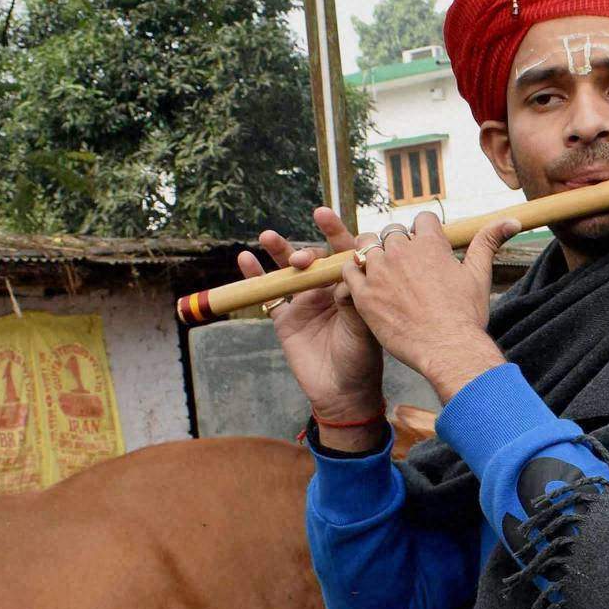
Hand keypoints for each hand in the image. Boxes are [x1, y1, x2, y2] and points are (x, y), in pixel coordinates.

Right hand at [237, 207, 384, 448]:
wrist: (342, 392)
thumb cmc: (361, 359)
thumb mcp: (362, 329)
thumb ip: (352, 302)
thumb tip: (346, 273)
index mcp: (350, 287)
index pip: (342, 252)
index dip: (334, 232)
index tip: (322, 215)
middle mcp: (327, 290)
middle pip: (312, 259)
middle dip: (304, 251)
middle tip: (301, 260)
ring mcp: (304, 303)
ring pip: (288, 271)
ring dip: (278, 252)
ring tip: (267, 237)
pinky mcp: (285, 319)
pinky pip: (268, 295)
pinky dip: (255, 277)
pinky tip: (246, 260)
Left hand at [342, 210, 518, 400]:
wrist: (448, 350)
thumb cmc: (466, 315)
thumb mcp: (479, 274)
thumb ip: (489, 242)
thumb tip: (512, 220)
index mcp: (430, 244)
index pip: (422, 219)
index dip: (424, 233)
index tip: (426, 249)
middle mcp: (401, 251)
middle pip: (392, 232)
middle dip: (398, 245)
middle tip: (405, 267)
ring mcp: (380, 272)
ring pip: (366, 246)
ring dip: (374, 254)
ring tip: (383, 274)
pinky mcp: (364, 295)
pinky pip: (348, 270)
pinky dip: (354, 272)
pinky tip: (365, 283)